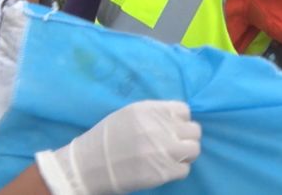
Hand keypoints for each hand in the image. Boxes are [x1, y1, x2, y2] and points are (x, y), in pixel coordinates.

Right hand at [34, 100, 200, 194]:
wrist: (87, 166)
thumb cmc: (107, 139)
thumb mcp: (129, 115)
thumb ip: (155, 114)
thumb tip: (177, 118)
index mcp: (151, 110)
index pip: (184, 111)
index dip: (179, 121)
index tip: (172, 128)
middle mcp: (160, 128)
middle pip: (194, 130)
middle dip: (185, 138)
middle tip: (173, 145)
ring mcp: (163, 150)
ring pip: (194, 149)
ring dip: (184, 154)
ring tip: (171, 157)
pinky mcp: (162, 172)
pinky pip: (184, 169)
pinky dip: (176, 170)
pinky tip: (162, 169)